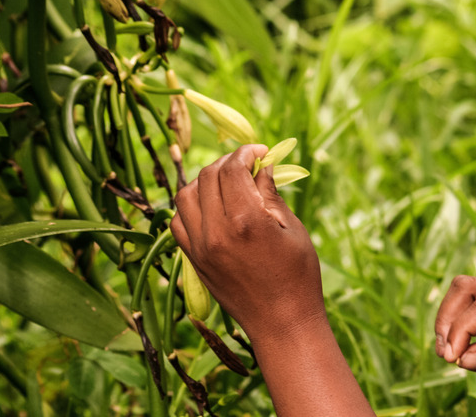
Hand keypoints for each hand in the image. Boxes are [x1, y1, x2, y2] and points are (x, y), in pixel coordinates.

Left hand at [171, 145, 324, 341]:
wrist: (281, 324)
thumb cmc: (297, 276)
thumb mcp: (292, 229)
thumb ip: (271, 193)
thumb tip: (262, 165)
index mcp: (246, 220)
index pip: (232, 169)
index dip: (246, 152)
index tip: (260, 151)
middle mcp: (216, 231)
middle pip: (208, 176)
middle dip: (228, 162)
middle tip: (248, 164)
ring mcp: (199, 247)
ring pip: (186, 194)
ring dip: (205, 180)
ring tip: (227, 182)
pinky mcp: (193, 260)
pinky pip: (178, 221)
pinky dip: (190, 205)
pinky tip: (211, 206)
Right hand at [435, 276, 475, 403]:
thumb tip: (462, 358)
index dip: (460, 331)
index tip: (452, 359)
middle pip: (467, 288)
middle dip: (448, 319)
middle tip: (445, 354)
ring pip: (465, 291)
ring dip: (449, 319)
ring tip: (448, 352)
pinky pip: (472, 303)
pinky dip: (459, 322)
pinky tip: (459, 346)